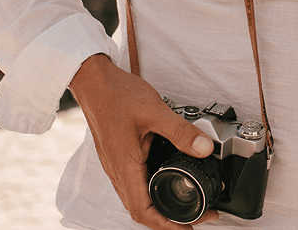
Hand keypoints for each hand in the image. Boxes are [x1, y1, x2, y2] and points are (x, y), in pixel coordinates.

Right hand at [69, 54, 220, 228]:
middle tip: (197, 216)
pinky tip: (165, 180)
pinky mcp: (118, 156)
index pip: (142, 211)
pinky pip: (134, 184)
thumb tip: (204, 148)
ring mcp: (116, 165)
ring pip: (136, 198)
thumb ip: (181, 132)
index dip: (166, 224)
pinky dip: (151, 191)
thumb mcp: (155, 111)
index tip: (189, 225)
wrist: (93, 81)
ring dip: (159, 206)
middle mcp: (117, 171)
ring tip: (185, 204)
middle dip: (168, 219)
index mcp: (125, 166)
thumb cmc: (116, 94)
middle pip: (140, 210)